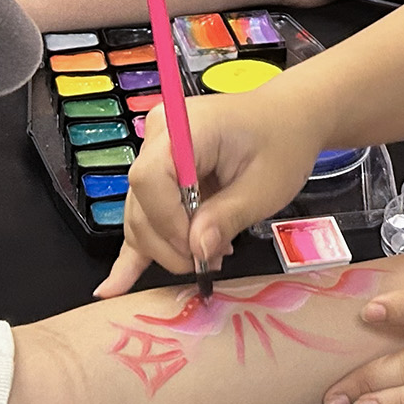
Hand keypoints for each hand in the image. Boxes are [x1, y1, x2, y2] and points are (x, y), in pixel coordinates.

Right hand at [96, 86, 325, 297]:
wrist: (291, 116)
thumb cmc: (283, 142)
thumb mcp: (265, 185)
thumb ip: (227, 217)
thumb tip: (196, 250)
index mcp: (184, 128)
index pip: (150, 180)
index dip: (168, 222)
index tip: (199, 247)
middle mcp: (159, 138)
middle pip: (141, 204)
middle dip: (170, 244)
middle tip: (211, 262)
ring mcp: (156, 155)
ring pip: (140, 216)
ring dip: (167, 248)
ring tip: (205, 260)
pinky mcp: (161, 174)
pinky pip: (145, 214)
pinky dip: (135, 251)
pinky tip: (113, 287)